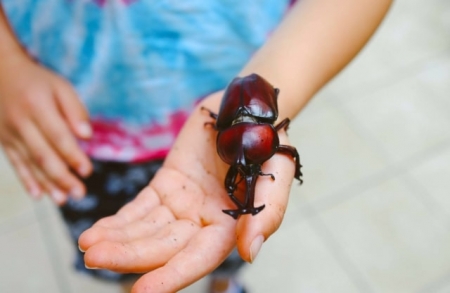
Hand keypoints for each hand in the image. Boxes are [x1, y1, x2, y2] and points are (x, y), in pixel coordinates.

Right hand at [0, 54, 92, 203]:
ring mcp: (9, 134)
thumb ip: (75, 110)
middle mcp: (21, 122)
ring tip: (64, 199)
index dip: (72, 156)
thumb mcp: (60, 86)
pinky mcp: (4, 142)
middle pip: (43, 154)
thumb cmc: (39, 81)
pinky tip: (39, 196)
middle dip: (62, 177)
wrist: (0, 73)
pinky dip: (26, 180)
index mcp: (37, 106)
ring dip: (47, 184)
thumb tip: (87, 136)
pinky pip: (15, 164)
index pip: (58, 136)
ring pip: (29, 163)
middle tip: (80, 193)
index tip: (87, 171)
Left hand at [78, 92, 297, 292]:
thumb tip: (250, 251)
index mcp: (232, 224)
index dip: (172, 275)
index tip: (140, 291)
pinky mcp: (166, 185)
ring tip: (87, 245)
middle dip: (129, 255)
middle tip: (94, 258)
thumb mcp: (278, 172)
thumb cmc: (268, 141)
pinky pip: (138, 208)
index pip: (199, 258)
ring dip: (116, 239)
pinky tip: (96, 231)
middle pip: (163, 246)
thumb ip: (269, 212)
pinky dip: (117, 221)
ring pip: (145, 230)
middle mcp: (203, 220)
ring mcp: (182, 204)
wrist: (247, 108)